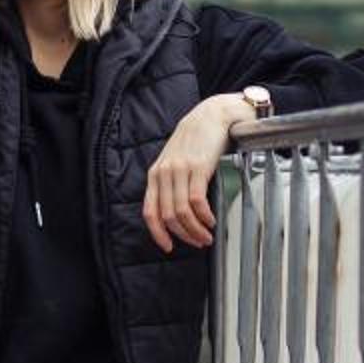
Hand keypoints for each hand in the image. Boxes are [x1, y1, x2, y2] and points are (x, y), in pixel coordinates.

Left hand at [143, 95, 244, 252]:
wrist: (213, 115)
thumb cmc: (197, 139)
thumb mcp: (176, 161)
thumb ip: (171, 183)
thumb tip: (177, 213)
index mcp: (156, 174)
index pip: (150, 212)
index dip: (158, 234)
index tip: (168, 247)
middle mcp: (164, 173)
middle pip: (168, 216)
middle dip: (184, 235)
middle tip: (198, 242)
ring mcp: (179, 170)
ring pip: (182, 212)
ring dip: (195, 230)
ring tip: (207, 236)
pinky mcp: (198, 167)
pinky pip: (196, 201)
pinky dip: (204, 217)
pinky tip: (211, 221)